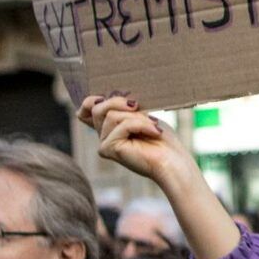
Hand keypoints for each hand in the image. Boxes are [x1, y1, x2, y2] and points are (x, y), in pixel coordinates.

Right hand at [76, 94, 195, 185]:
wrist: (173, 162)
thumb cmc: (163, 140)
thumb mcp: (143, 116)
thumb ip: (123, 108)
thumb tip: (106, 96)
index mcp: (110, 129)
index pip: (85, 112)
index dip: (90, 101)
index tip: (110, 97)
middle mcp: (103, 137)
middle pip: (97, 108)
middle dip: (119, 102)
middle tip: (139, 107)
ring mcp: (104, 144)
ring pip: (111, 115)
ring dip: (137, 117)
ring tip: (153, 126)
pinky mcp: (108, 149)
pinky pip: (122, 125)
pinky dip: (142, 125)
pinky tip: (155, 132)